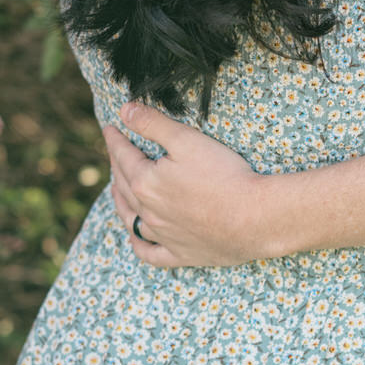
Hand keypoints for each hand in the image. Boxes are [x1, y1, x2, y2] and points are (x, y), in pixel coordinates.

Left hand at [102, 103, 267, 267]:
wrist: (255, 218)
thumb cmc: (224, 175)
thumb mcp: (187, 140)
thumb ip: (153, 124)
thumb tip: (124, 111)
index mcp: (144, 182)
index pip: (122, 156)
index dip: (114, 140)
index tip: (110, 129)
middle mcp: (148, 212)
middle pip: (123, 185)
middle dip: (116, 165)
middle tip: (115, 153)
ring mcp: (163, 235)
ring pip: (131, 218)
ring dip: (120, 202)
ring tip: (116, 190)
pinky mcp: (181, 254)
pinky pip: (150, 253)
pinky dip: (138, 244)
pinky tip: (135, 237)